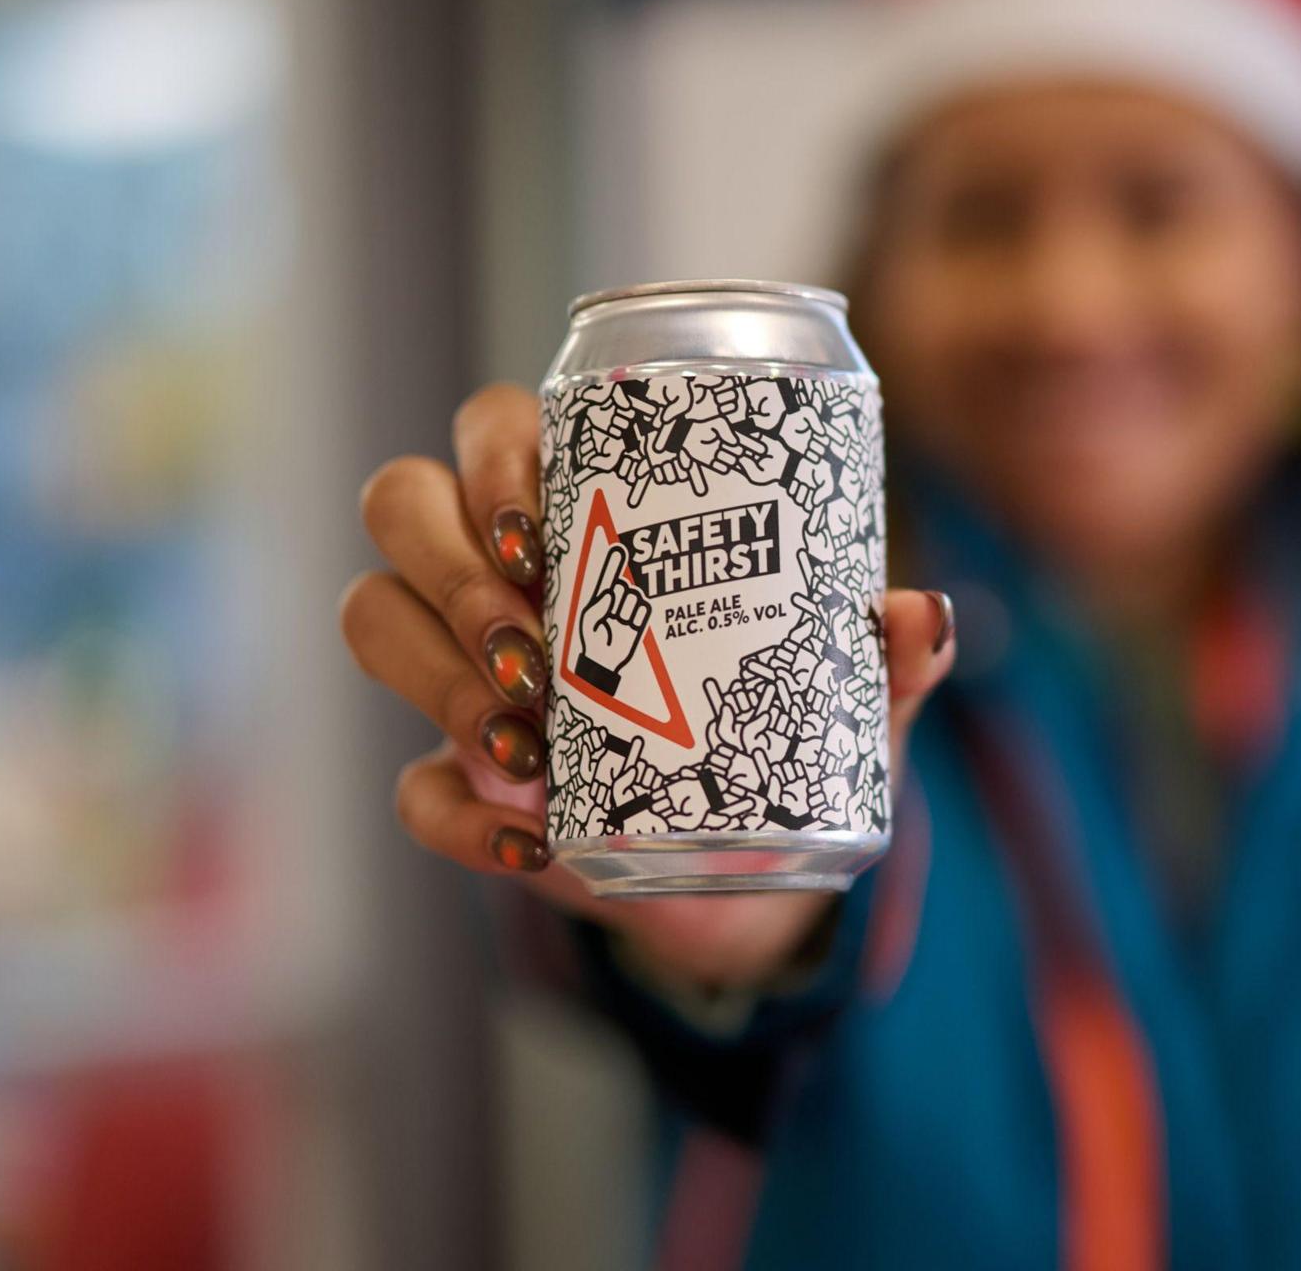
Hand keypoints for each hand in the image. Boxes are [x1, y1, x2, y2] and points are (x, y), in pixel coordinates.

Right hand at [340, 382, 955, 987]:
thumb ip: (889, 655)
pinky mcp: (460, 784)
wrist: (754, 870)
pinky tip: (531, 841)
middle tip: (534, 641)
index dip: (493, 461)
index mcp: (580, 509)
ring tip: (530, 739)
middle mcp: (496, 575)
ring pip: (374, 617)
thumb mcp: (845, 694)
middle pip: (402, 505)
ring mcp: (461, 675)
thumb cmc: (786, 730)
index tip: (547, 532)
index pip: (493, 431)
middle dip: (451, 566)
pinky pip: (410, 788)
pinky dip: (459, 815)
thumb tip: (926, 615)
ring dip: (435, 672)